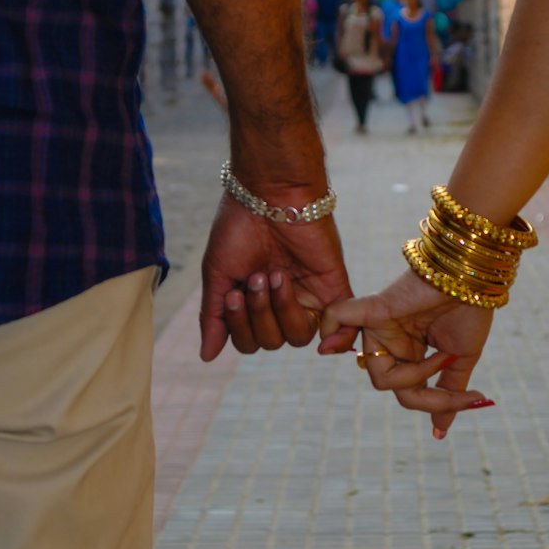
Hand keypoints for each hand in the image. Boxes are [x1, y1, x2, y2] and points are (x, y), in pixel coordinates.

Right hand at [199, 198, 355, 360]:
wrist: (269, 193)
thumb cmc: (238, 227)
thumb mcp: (218, 273)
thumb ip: (214, 315)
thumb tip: (207, 356)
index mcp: (254, 301)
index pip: (247, 340)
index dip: (239, 326)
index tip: (234, 292)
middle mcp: (280, 302)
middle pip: (271, 342)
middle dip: (259, 314)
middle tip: (256, 277)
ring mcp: (308, 295)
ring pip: (298, 337)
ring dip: (281, 311)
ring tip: (275, 275)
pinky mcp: (333, 286)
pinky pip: (342, 324)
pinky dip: (338, 339)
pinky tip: (325, 344)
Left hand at [319, 269, 495, 437]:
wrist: (475, 278)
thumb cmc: (470, 312)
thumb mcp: (461, 360)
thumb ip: (447, 395)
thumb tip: (440, 431)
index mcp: (408, 353)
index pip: (410, 393)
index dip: (441, 404)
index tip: (476, 398)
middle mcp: (390, 342)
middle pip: (390, 388)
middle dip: (428, 394)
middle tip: (456, 376)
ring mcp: (380, 327)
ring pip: (379, 375)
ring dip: (417, 374)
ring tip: (443, 355)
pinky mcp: (375, 309)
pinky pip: (338, 318)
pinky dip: (330, 331)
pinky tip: (327, 346)